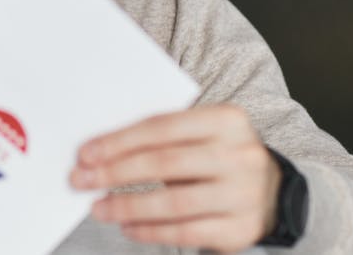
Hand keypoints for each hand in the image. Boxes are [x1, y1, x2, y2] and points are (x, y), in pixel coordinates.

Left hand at [69, 104, 280, 253]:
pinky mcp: (240, 229)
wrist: (272, 192)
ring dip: (128, 206)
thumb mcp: (200, 135)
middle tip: (81, 181)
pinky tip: (127, 226)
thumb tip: (100, 154)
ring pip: (174, 202)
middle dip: (116, 173)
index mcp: (226, 120)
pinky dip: (151, 231)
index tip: (86, 153)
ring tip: (98, 207)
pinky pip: (186, 232)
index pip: (163, 127)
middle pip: (165, 163)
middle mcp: (240, 155)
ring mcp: (243, 194)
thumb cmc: (217, 156)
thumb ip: (160, 139)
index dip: (119, 141)